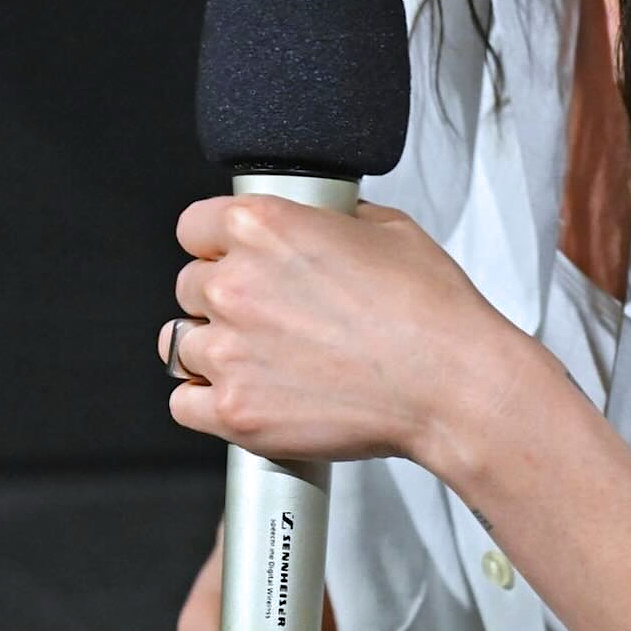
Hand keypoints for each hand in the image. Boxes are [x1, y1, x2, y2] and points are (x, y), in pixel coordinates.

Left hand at [158, 192, 530, 470]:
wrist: (449, 382)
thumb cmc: (429, 308)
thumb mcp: (387, 228)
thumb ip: (332, 219)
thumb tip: (318, 224)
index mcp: (264, 227)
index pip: (193, 225)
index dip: (215, 241)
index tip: (229, 255)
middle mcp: (235, 285)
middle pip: (189, 286)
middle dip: (221, 296)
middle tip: (265, 311)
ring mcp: (229, 352)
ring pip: (181, 345)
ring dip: (214, 347)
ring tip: (257, 356)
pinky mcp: (236, 411)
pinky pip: (184, 404)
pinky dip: (206, 400)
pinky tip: (244, 391)